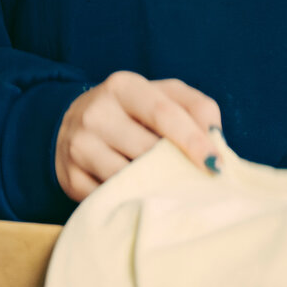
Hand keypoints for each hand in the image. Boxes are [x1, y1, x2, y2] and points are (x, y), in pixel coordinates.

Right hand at [56, 70, 223, 201]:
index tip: (215, 164)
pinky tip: (140, 195)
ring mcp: (79, 147)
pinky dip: (131, 200)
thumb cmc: (131, 111)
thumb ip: (196, 107)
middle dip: (176, 167)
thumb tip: (215, 136)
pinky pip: (111, 197)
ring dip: (155, 186)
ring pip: (129, 177)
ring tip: (168, 187)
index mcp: (122, 86)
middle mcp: (96, 113)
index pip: (163, 113)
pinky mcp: (71, 178)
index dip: (193, 140)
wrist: (72, 125)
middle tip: (196, 179)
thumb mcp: (162, 95)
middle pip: (148, 149)